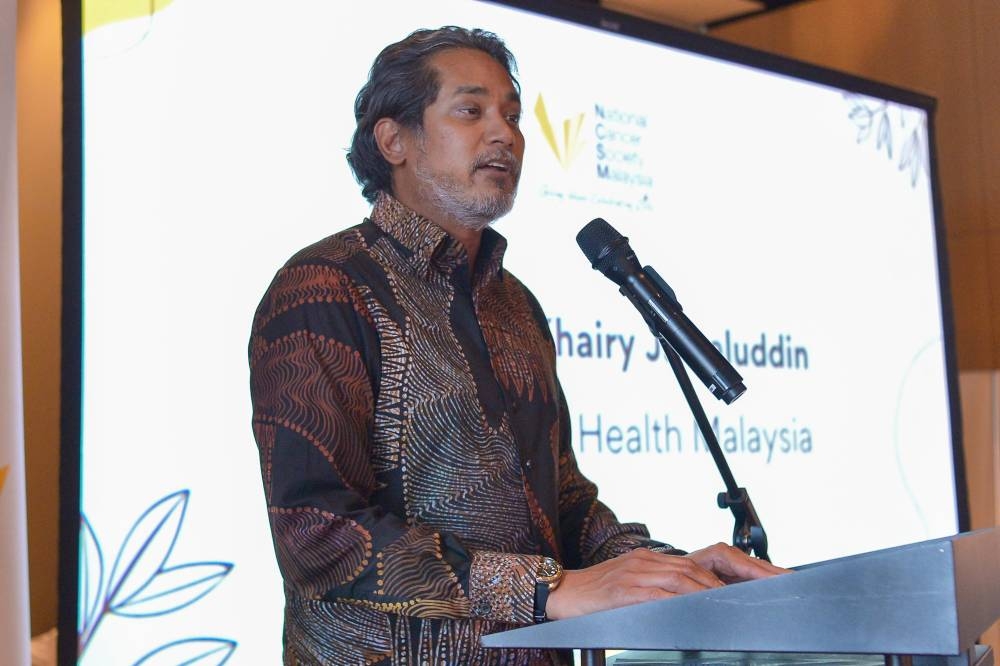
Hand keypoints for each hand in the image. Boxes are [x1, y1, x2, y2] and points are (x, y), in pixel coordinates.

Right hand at [545, 544, 788, 620]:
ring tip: (742, 604)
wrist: (559, 592)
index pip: (712, 556)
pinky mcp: (626, 590)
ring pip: (688, 579)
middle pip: (708, 565)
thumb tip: (705, 601)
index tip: (776, 578)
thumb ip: (669, 588)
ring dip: (718, 592)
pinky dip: (684, 602)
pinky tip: (700, 611)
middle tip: (774, 588)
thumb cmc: (598, 594)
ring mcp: (639, 573)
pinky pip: (661, 595)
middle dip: (745, 576)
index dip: (747, 566)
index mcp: (659, 558)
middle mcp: (653, 560)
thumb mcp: (637, 584)